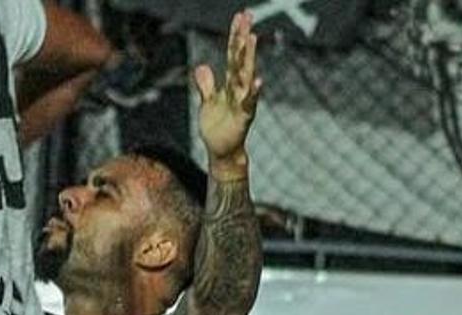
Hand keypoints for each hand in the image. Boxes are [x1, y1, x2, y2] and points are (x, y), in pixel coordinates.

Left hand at [193, 11, 261, 174]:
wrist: (221, 152)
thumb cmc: (217, 128)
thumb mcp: (207, 103)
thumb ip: (206, 85)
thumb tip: (202, 67)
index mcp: (230, 84)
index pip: (233, 55)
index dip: (235, 35)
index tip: (240, 16)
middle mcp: (239, 89)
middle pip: (240, 59)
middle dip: (243, 37)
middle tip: (247, 16)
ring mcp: (242, 102)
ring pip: (246, 76)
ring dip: (249, 57)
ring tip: (252, 38)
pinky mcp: (243, 117)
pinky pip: (249, 103)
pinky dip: (254, 92)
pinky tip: (258, 80)